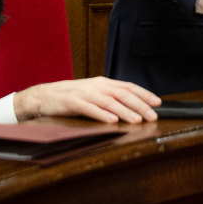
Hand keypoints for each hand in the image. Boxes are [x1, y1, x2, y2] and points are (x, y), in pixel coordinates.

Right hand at [13, 77, 161, 123]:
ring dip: (125, 111)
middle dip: (140, 105)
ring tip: (137, 120)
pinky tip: (112, 121)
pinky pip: (90, 108)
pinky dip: (102, 114)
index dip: (144, 94)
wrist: (45, 96)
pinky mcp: (73, 102)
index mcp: (104, 83)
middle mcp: (97, 86)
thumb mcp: (94, 93)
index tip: (158, 102)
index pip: (129, 86)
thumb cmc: (72, 96)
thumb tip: (133, 105)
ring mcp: (85, 93)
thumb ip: (110, 96)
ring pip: (109, 102)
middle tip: (153, 115)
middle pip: (123, 94)